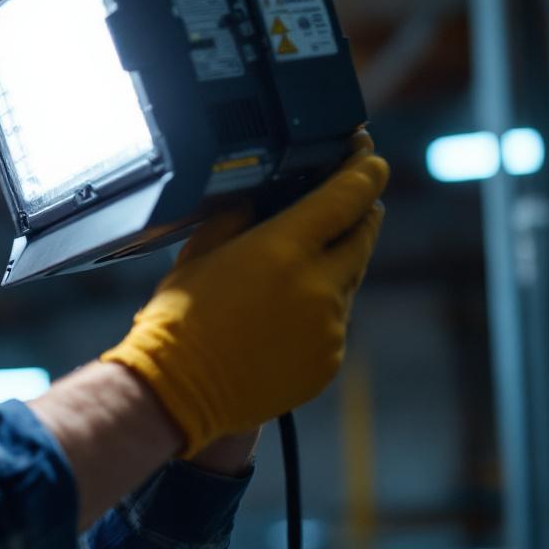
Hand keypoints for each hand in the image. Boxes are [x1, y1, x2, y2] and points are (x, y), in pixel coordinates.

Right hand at [100, 133, 388, 455]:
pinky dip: (318, 312)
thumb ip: (240, 217)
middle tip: (349, 203)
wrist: (179, 390)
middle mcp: (317, 285)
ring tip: (292, 273)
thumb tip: (263, 199)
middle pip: (365, 235)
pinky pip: (334, 323)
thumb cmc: (179, 319)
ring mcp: (328, 326)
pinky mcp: (328, 359)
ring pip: (348, 281)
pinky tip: (280, 318)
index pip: (348, 196)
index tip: (370, 158)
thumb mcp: (200, 250)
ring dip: (333, 267)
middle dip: (361, 213)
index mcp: (283, 248)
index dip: (365, 171)